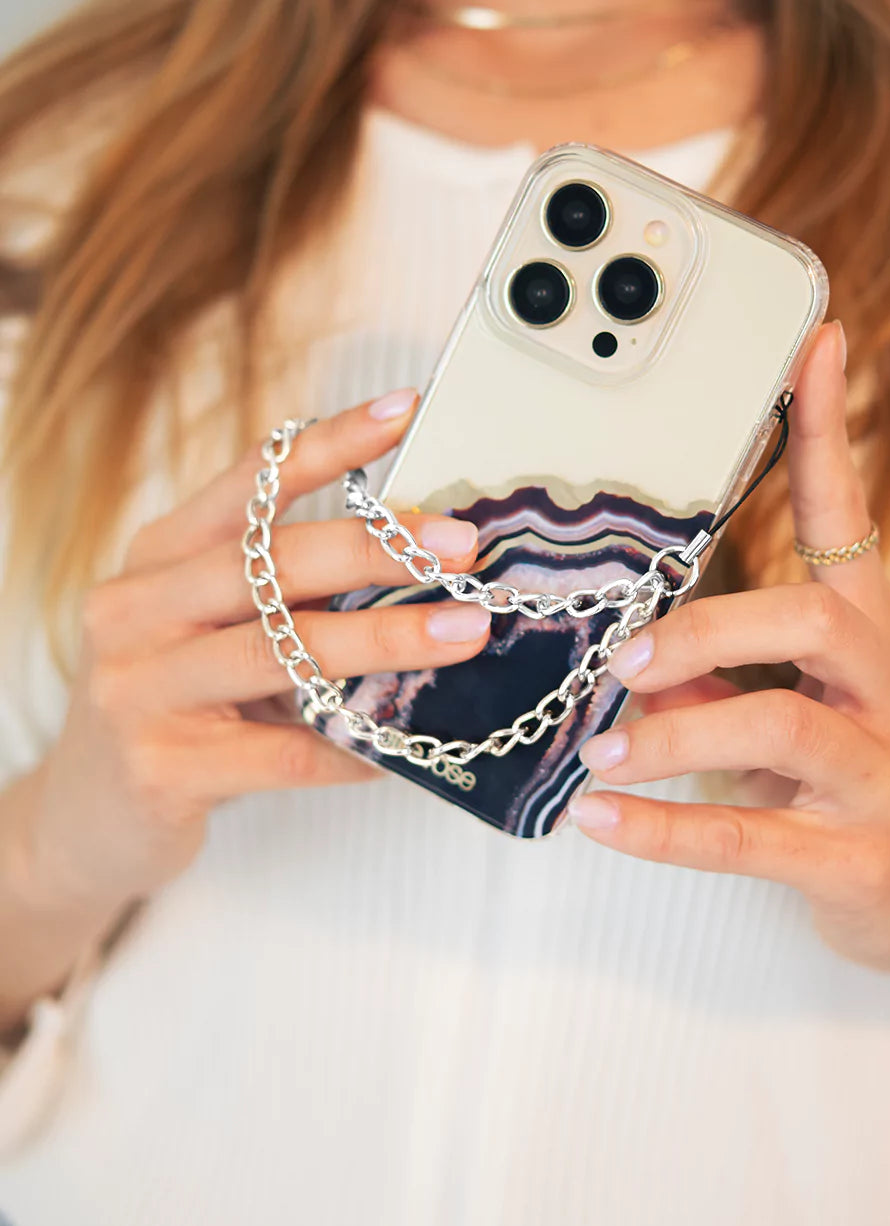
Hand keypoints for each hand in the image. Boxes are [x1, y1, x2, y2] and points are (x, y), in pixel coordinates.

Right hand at [16, 389, 491, 920]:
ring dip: (383, 640)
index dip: (328, 444)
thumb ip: (279, 586)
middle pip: (268, 563)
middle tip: (463, 546)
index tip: (406, 411)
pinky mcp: (162, 770)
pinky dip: (352, 748)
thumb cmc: (177, 698)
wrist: (88, 813)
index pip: (248, 484)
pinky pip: (282, 755)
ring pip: (280, 651)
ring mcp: (141, 691)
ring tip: (465, 631)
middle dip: (376, 548)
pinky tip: (404, 746)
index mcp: (158, 556)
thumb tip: (420, 550)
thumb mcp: (207, 624)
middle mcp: (138, 610)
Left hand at [570, 323, 889, 984]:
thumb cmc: (855, 783)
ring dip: (678, 730)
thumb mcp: (798, 711)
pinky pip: (754, 839)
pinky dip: (665, 827)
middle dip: (710, 625)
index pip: (850, 522)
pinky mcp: (864, 861)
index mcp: (877, 639)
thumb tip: (631, 646)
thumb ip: (722, 673)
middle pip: (818, 618)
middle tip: (625, 655)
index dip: (824, 434)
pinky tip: (598, 820)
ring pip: (788, 725)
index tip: (810, 345)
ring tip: (602, 746)